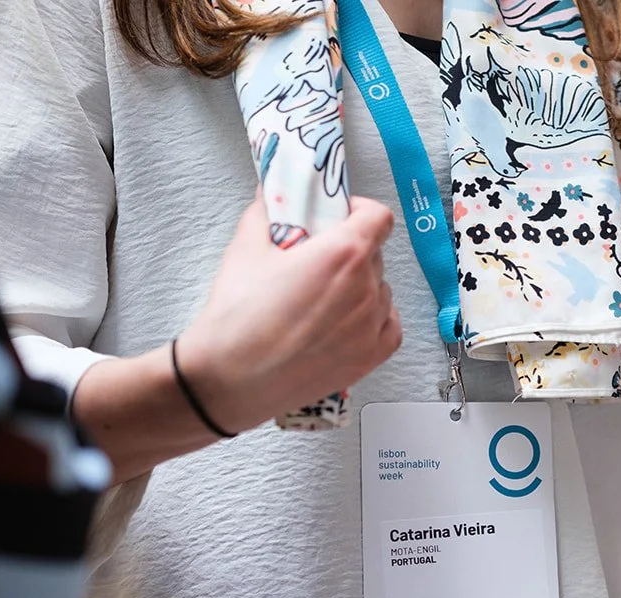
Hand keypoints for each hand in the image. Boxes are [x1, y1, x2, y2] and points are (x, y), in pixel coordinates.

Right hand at [176, 195, 401, 432]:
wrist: (231, 379)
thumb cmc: (238, 317)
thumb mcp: (246, 247)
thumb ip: (266, 212)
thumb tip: (271, 194)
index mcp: (344, 254)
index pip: (379, 217)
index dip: (359, 211)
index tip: (340, 217)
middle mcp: (367, 289)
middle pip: (375, 254)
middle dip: (351, 251)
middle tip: (319, 261)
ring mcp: (372, 326)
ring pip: (382, 290)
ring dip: (362, 286)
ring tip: (325, 298)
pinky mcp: (371, 357)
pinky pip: (389, 325)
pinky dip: (375, 318)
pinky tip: (346, 320)